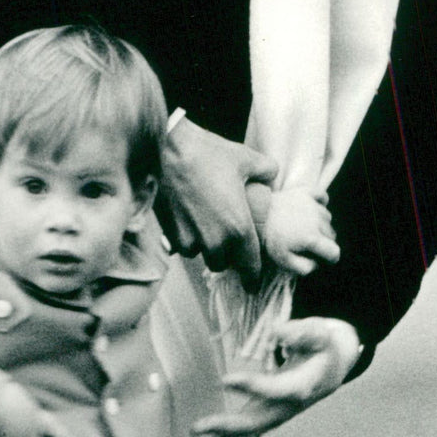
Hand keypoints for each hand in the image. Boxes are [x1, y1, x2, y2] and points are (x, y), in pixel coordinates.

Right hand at [157, 115, 277, 285]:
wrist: (166, 151)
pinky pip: (183, 247)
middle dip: (226, 255)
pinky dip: (188, 239)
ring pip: (201, 256)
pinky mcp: (171, 237)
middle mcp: (215, 242)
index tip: (253, 284)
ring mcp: (191, 242)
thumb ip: (266, 170)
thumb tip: (271, 176)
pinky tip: (187, 220)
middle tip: (226, 239)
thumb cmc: (207, 153)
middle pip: (223, 264)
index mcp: (238, 229)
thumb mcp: (246, 158)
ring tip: (205, 226)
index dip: (253, 278)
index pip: (250, 266)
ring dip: (205, 247)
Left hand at [191, 318, 361, 436]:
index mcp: (302, 387)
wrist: (332, 366)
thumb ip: (302, 332)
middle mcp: (287, 409)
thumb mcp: (319, 333)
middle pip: (255, 423)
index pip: (276, 390)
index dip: (252, 386)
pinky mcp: (265, 419)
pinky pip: (243, 436)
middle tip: (195, 428)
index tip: (224, 379)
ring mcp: (275, 417)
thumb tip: (278, 331)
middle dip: (224, 427)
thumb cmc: (322, 346)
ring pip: (247, 436)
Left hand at [261, 187, 339, 274]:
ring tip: (304, 228)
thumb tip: (318, 264)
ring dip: (320, 225)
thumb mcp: (284, 262)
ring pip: (327, 218)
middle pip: (332, 235)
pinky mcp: (306, 192)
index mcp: (312, 238)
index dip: (331, 258)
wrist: (257, 216)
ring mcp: (312, 204)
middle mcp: (316, 220)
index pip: (334, 251)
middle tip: (308, 244)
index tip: (326, 259)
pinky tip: (312, 211)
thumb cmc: (270, 241)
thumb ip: (305, 268)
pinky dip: (321, 203)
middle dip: (324, 242)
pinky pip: (323, 197)